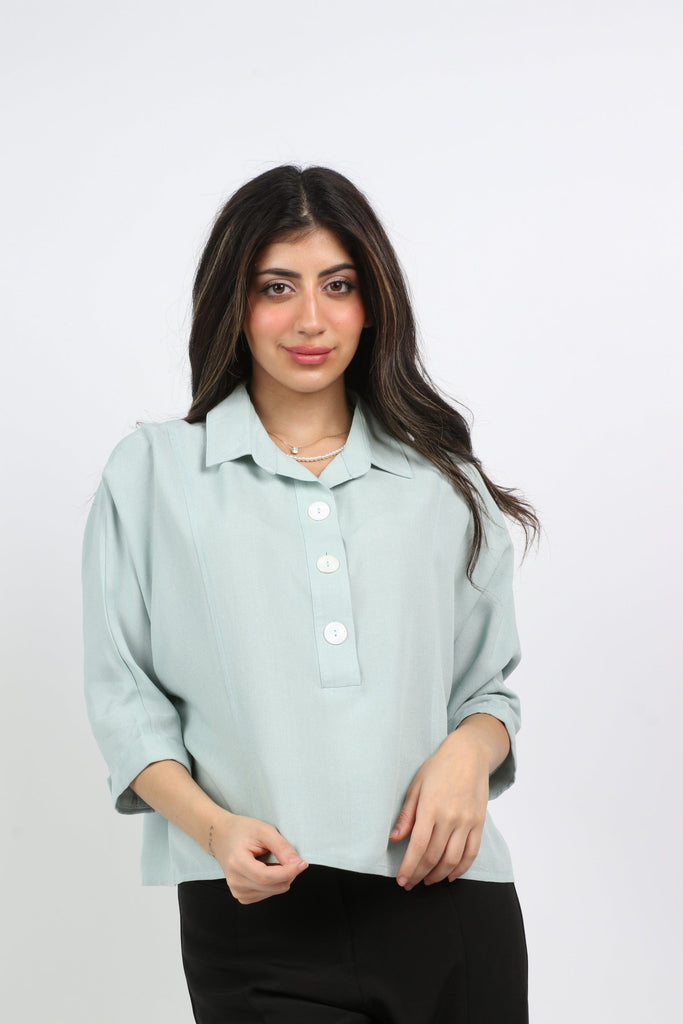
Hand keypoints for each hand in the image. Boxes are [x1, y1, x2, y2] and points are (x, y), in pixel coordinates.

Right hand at [210, 812, 308, 903]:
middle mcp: (235, 882)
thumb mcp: (264, 830)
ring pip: (274, 891)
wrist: (222, 837)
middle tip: (287, 856)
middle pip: (273, 886)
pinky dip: (274, 883)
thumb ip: (281, 847)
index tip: (302, 864)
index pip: (267, 877)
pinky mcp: (242, 897)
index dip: (288, 872)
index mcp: (237, 864)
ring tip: (271, 860)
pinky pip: (268, 894)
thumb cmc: (242, 831)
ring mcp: (238, 891)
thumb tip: (298, 864)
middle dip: (288, 873)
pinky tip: (266, 869)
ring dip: (281, 878)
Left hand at [388, 730, 490, 889]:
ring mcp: (467, 821)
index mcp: (430, 807)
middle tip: (410, 884)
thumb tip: (393, 839)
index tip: (401, 880)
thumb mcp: (416, 785)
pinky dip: (461, 868)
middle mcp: (450, 817)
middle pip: (433, 856)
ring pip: (452, 859)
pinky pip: (471, 853)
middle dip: (419, 874)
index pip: (417, 846)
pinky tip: (450, 875)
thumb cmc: (438, 767)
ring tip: (427, 880)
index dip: (408, 867)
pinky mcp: (479, 823)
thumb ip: (406, 814)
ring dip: (438, 875)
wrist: (469, 754)